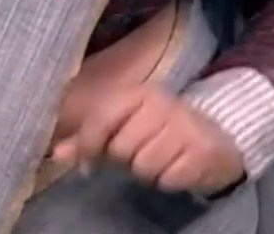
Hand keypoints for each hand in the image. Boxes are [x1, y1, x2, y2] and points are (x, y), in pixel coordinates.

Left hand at [50, 82, 244, 195]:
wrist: (216, 141)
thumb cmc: (160, 133)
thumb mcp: (124, 129)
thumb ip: (89, 139)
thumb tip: (57, 153)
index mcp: (140, 93)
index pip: (102, 117)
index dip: (88, 143)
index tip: (86, 162)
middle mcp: (163, 105)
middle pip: (121, 147)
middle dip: (125, 159)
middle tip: (138, 153)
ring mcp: (185, 127)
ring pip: (143, 166)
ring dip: (147, 171)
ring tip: (158, 160)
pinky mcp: (201, 151)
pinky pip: (167, 178)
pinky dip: (167, 179)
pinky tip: (175, 167)